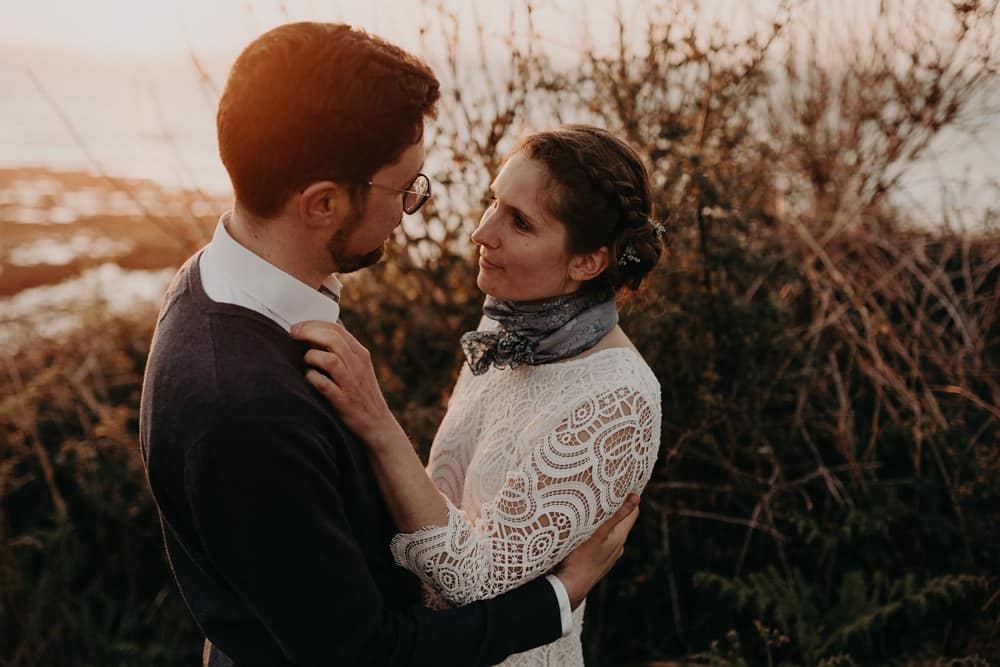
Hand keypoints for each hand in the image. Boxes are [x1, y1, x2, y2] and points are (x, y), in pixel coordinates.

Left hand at [290, 320, 398, 446]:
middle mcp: (357, 365)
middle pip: (331, 339)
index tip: (297, 327)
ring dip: (310, 357)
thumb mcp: (359, 366)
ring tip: (305, 362)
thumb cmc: (361, 392)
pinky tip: (308, 377)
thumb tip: (316, 334)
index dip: (313, 324)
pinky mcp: (343, 400)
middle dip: (307, 333)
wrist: (377, 422)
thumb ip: (343, 351)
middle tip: (292, 336)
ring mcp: (351, 383)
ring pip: (328, 359)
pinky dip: (311, 377)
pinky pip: (323, 384)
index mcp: (360, 353)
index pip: (336, 329)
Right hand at [553, 493, 639, 608]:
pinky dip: (597, 532)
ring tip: (592, 506)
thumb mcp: (599, 534)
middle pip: (621, 521)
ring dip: (604, 520)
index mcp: (620, 538)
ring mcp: (607, 555)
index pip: (633, 512)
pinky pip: (601, 541)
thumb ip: (617, 516)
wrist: (568, 588)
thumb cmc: (582, 560)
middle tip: (604, 491)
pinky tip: (585, 530)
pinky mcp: (597, 560)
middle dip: (615, 507)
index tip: (622, 484)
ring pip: (610, 531)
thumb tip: (636, 497)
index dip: (630, 498)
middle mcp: (617, 547)